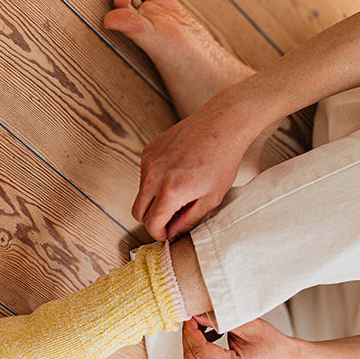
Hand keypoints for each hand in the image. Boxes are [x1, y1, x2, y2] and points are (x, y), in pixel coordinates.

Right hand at [132, 92, 256, 241]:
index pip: (151, 224)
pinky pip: (144, 175)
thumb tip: (171, 232)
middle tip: (170, 219)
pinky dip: (155, 181)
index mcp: (170, 191)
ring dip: (154, 199)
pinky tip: (176, 173)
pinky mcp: (149, 150)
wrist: (222, 124)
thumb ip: (188, 221)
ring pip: (140, 193)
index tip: (167, 234)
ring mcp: (149, 161)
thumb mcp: (211, 198)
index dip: (159, 234)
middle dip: (152, 220)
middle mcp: (154, 176)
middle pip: (137, 212)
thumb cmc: (222, 160)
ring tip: (179, 191)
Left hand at [182, 318, 296, 358]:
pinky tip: (210, 340)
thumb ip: (222, 320)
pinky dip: (200, 353)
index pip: (200, 351)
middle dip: (189, 336)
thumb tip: (198, 315)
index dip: (191, 331)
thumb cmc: (272, 345)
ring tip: (205, 327)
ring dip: (194, 344)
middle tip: (193, 318)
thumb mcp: (249, 326)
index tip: (190, 317)